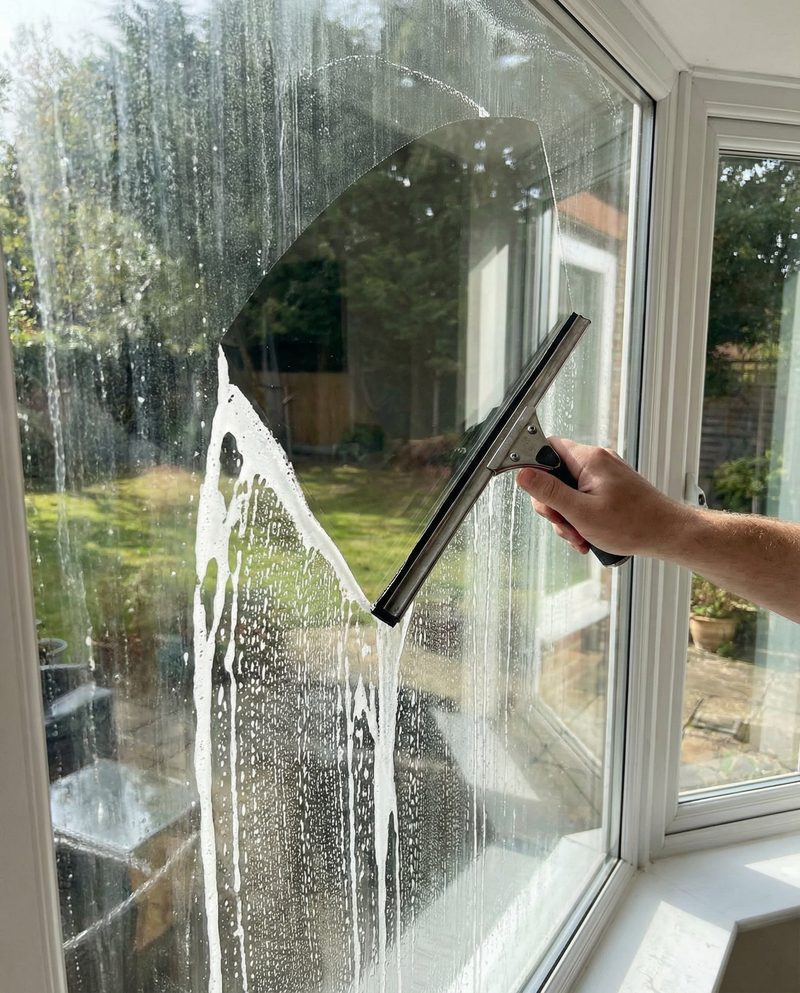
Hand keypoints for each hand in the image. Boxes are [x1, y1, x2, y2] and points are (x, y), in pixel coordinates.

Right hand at [516, 438, 688, 558]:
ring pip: (569, 492)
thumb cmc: (632, 524)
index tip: (537, 494)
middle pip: (555, 476)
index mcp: (588, 460)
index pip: (548, 448)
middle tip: (565, 525)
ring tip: (581, 537)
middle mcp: (597, 461)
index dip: (535, 469)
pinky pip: (584, 498)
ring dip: (568, 517)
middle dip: (554, 506)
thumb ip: (549, 492)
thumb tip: (523, 474)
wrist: (668, 534)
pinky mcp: (611, 488)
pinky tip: (588, 536)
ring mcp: (605, 475)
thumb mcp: (580, 512)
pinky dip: (582, 517)